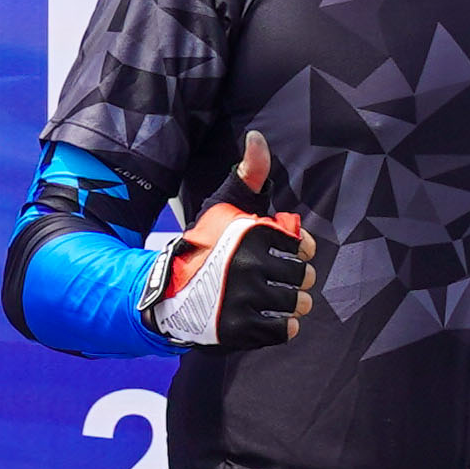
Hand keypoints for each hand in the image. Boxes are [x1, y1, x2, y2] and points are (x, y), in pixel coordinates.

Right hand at [150, 129, 319, 349]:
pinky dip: (285, 326)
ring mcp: (244, 300)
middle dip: (298, 278)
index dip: (300, 250)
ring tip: (278, 298)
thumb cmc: (203, 244)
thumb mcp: (225, 205)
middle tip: (282, 279)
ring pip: (296, 304)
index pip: (302, 246)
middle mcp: (248, 267)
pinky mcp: (239, 329)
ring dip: (292, 303)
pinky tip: (274, 318)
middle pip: (303, 277)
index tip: (288, 253)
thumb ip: (249, 173)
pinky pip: (283, 330)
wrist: (166, 290)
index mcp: (251, 234)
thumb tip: (258, 138)